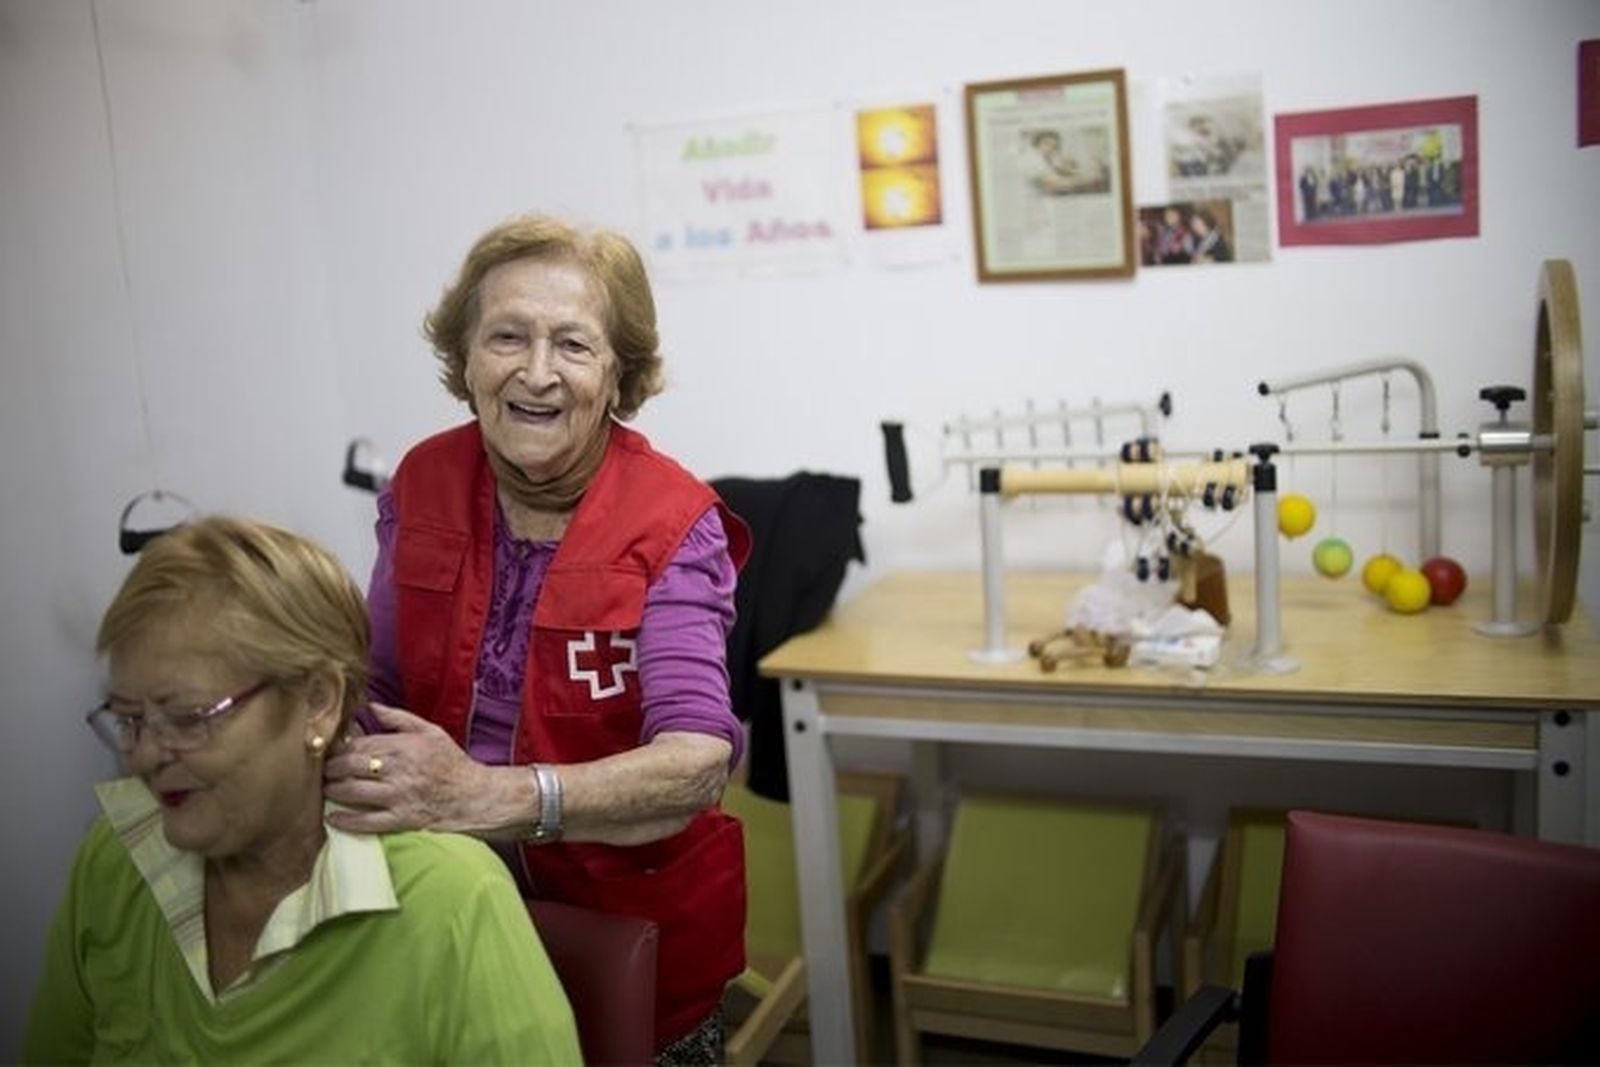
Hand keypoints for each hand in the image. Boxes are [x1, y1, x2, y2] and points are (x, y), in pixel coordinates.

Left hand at [323, 703, 500, 834]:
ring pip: (353, 792)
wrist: (473, 794)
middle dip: (331, 769)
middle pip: (350, 767)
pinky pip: (366, 822)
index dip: (340, 749)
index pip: (359, 744)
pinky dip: (346, 820)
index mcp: (403, 746)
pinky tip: (332, 817)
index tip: (332, 752)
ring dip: (333, 790)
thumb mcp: (430, 731)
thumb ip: (398, 718)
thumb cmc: (450, 761)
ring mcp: (398, 796)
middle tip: (324, 771)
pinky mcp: (400, 819)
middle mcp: (397, 770)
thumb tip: (371, 706)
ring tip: (327, 789)